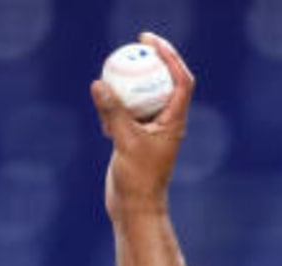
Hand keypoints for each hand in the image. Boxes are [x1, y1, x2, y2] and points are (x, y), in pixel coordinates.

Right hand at [90, 32, 194, 217]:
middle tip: (136, 45)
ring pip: (143, 97)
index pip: (181, 81)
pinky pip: (126, 113)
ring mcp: (151, 130)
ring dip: (130, 84)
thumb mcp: (125, 142)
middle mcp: (166, 122)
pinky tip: (102, 109)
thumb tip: (100, 83)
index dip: (171, 57)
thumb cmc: (138, 179)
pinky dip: (115, 106)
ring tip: (114, 70)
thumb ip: (114, 113)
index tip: (152, 43)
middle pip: (164, 83)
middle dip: (153, 62)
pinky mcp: (135, 138)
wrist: (135, 207)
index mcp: (175, 121)